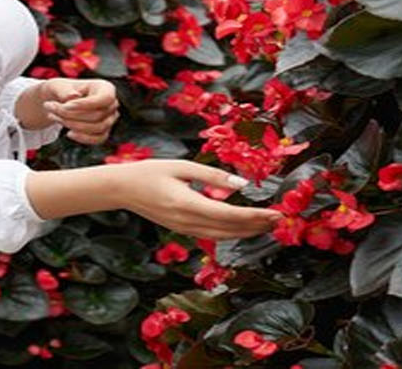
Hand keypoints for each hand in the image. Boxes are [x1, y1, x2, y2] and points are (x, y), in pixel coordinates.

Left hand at [35, 78, 117, 145]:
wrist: (59, 101)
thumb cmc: (62, 90)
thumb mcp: (59, 86)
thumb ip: (64, 90)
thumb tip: (73, 97)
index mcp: (105, 88)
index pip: (105, 98)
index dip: (85, 104)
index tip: (65, 105)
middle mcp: (112, 104)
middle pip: (97, 115)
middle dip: (71, 114)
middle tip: (50, 108)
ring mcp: (110, 119)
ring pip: (97, 128)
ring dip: (73, 125)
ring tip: (54, 117)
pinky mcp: (104, 131)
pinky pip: (98, 139)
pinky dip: (82, 137)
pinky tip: (68, 133)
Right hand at [113, 160, 280, 239]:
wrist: (121, 189)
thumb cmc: (150, 172)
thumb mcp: (182, 166)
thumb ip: (213, 175)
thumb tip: (242, 184)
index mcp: (187, 203)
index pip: (229, 214)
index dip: (254, 216)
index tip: (275, 213)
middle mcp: (187, 221)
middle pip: (230, 229)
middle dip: (257, 226)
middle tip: (280, 220)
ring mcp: (184, 229)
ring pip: (223, 235)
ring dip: (247, 231)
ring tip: (268, 225)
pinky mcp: (183, 230)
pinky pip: (213, 235)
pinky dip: (232, 232)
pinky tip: (245, 227)